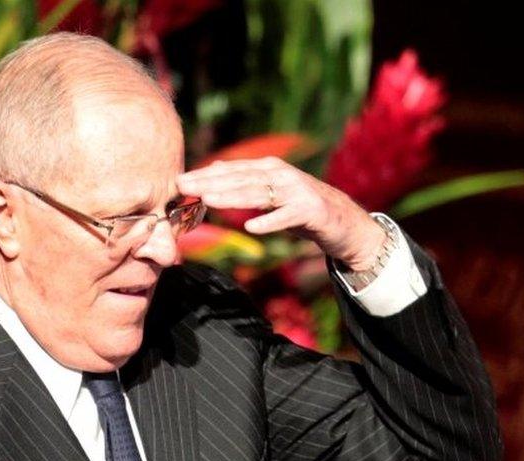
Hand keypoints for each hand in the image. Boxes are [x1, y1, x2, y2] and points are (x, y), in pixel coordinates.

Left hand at [177, 157, 386, 270]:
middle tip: (184, 187)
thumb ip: (245, 182)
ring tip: (209, 200)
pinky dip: (269, 222)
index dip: (205, 175)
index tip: (180, 181)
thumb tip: (215, 171)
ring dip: (232, 197)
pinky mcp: (310, 211)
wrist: (344, 221)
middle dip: (210, 183)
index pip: (232, 170)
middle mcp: (281, 175)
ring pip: (259, 194)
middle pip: (240, 179)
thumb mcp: (271, 192)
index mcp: (269, 169)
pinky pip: (286, 218)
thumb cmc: (301, 207)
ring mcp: (296, 191)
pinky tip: (251, 227)